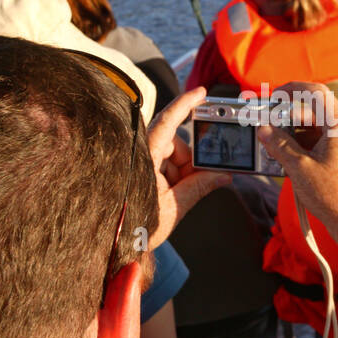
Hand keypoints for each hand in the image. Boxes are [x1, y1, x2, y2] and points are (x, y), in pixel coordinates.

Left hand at [147, 87, 228, 249]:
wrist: (112, 245)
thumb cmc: (136, 224)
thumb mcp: (174, 207)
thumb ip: (200, 186)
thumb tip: (224, 175)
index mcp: (145, 155)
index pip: (167, 122)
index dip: (185, 104)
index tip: (201, 92)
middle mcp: (139, 153)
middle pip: (173, 143)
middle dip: (188, 161)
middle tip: (197, 182)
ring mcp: (137, 162)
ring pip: (168, 157)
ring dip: (179, 174)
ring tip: (177, 198)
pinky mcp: (137, 172)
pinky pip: (160, 167)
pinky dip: (170, 179)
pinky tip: (171, 198)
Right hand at [256, 82, 337, 250]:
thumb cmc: (337, 201)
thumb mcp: (299, 170)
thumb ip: (279, 145)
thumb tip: (265, 129)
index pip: (316, 91)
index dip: (292, 88)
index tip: (274, 95)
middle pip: (319, 113)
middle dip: (292, 119)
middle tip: (270, 131)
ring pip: (326, 131)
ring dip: (302, 136)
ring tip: (282, 153)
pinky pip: (335, 145)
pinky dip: (316, 148)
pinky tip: (301, 165)